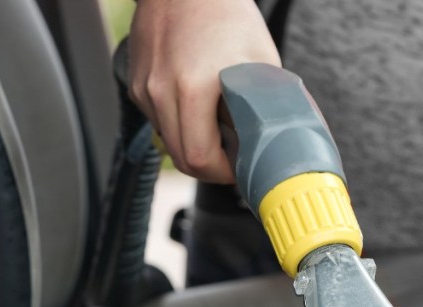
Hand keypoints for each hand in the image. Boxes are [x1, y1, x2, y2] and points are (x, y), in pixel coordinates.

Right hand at [128, 0, 279, 182]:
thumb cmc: (228, 16)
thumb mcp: (262, 62)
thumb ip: (269, 105)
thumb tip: (286, 142)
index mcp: (193, 89)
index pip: (200, 158)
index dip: (223, 174)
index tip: (239, 170)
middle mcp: (161, 91)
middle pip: (181, 158)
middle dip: (210, 167)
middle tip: (233, 161)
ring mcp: (144, 88)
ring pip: (168, 141)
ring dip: (193, 145)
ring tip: (218, 130)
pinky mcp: (136, 84)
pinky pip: (158, 120)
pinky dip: (179, 124)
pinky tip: (198, 108)